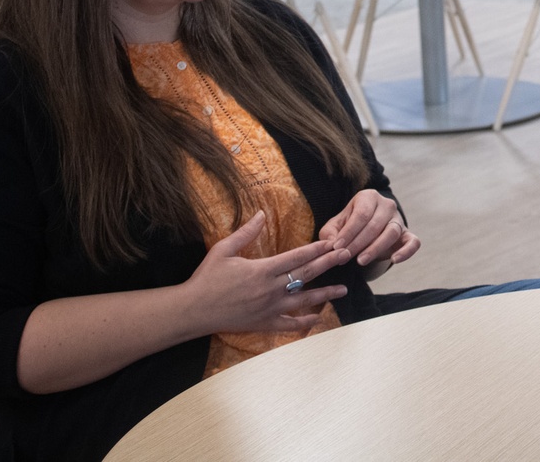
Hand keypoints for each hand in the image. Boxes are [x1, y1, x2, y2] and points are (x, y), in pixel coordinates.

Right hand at [183, 211, 350, 335]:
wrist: (193, 310)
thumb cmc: (206, 278)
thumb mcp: (223, 250)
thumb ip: (246, 232)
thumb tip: (262, 214)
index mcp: (262, 269)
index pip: (296, 257)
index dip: (316, 249)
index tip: (333, 242)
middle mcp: (270, 289)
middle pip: (306, 275)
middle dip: (328, 264)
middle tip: (346, 256)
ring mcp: (269, 308)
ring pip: (304, 301)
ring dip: (325, 294)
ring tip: (342, 289)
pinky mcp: (264, 324)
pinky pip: (290, 325)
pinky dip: (305, 322)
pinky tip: (319, 319)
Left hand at [318, 189, 419, 269]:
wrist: (366, 231)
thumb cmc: (348, 227)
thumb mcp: (335, 227)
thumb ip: (330, 234)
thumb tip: (332, 245)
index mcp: (368, 197)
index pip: (361, 214)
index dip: (349, 232)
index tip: (337, 247)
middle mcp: (387, 205)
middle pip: (374, 224)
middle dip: (358, 243)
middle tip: (345, 257)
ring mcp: (399, 219)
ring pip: (391, 233)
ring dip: (375, 248)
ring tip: (361, 261)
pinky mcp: (408, 234)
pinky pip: (413, 242)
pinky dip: (406, 251)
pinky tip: (394, 260)